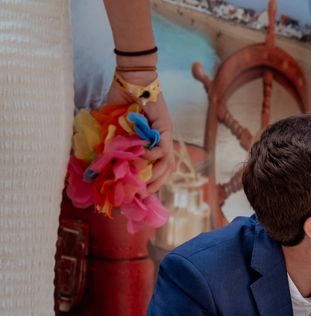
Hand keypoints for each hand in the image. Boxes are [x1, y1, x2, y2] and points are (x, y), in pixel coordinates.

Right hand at [106, 71, 174, 192]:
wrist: (130, 76)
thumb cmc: (121, 97)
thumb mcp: (113, 124)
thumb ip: (108, 138)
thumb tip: (93, 154)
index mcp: (152, 141)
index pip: (157, 166)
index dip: (150, 181)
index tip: (138, 193)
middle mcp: (161, 139)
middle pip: (166, 168)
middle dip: (156, 184)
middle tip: (143, 196)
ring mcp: (164, 133)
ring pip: (169, 161)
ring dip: (158, 175)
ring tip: (145, 185)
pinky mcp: (164, 126)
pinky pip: (163, 146)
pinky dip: (154, 154)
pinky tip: (144, 158)